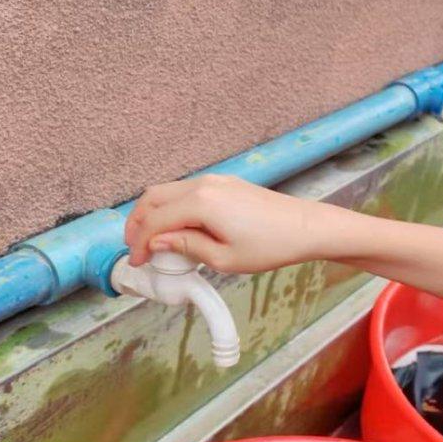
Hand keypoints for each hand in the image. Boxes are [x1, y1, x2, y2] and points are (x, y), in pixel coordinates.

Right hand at [124, 174, 330, 270]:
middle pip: (153, 197)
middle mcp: (204, 184)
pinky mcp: (226, 183)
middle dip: (138, 222)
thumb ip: (186, 247)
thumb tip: (159, 243)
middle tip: (136, 247)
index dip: (139, 243)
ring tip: (153, 240)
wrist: (306, 227)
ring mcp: (216, 180)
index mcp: (201, 203)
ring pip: (168, 191)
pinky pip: (187, 191)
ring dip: (154, 213)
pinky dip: (173, 207)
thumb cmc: (272, 245)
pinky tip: (176, 228)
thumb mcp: (224, 258)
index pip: (154, 221)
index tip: (137, 261)